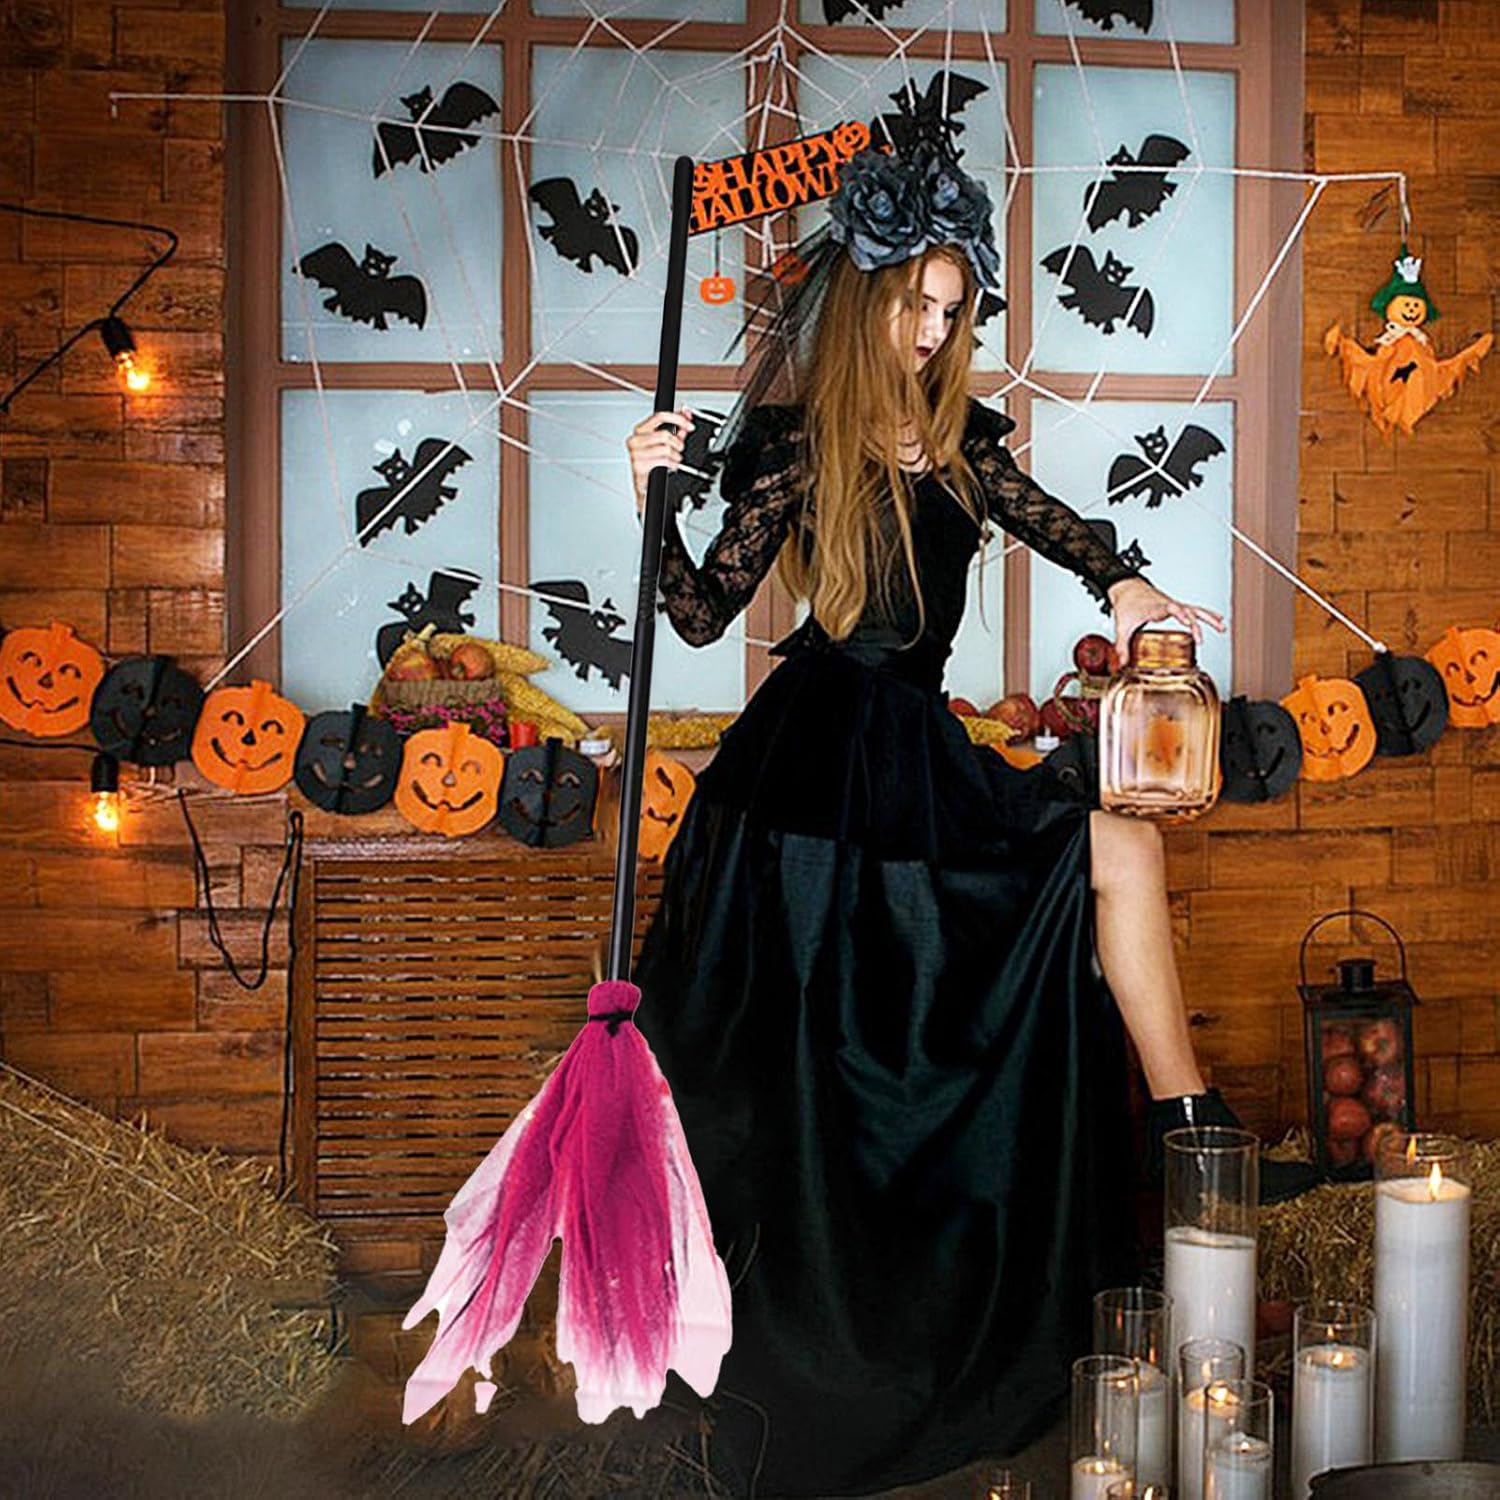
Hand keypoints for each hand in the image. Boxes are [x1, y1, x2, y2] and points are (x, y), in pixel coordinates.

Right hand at [625, 408, 693, 517]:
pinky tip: (670, 467)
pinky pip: (663, 460)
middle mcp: (635, 440)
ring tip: (673, 460)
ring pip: (665, 448)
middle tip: (679, 450)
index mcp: (640, 431)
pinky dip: (672, 464)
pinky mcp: (639, 466)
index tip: (690, 425)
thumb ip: (677, 428)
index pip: (660, 416)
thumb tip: (686, 413)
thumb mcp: (667, 443)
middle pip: (665, 434)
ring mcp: (635, 453)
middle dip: (678, 443)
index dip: (678, 419)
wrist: (646, 486)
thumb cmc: (654, 464)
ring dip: (675, 456)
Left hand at [1106, 576, 1225, 664]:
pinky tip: (1218, 620)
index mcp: (1156, 607)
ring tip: (1222, 627)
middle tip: (1201, 638)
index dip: (1180, 614)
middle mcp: (1167, 604)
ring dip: (1209, 618)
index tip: (1188, 622)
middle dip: (1195, 624)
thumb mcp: (1122, 626)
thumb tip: (1121, 665)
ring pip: (1195, 609)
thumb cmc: (1126, 604)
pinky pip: (1194, 610)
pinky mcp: (1176, 605)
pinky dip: (1206, 615)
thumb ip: (1122, 646)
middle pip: (1186, 611)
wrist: (1127, 588)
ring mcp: (1174, 604)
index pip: (1171, 608)